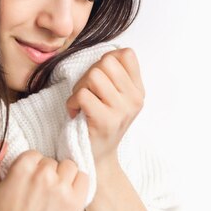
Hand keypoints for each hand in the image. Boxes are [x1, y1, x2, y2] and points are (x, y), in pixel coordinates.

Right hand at [0, 142, 88, 210]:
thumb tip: (3, 143)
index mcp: (21, 169)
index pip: (34, 155)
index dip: (30, 168)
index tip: (28, 181)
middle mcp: (43, 175)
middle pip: (51, 161)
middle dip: (45, 173)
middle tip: (39, 191)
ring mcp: (61, 188)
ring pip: (69, 166)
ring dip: (62, 176)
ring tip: (54, 191)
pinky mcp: (75, 202)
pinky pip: (84, 178)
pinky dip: (77, 184)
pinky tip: (66, 194)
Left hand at [65, 47, 144, 165]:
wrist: (97, 158)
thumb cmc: (100, 122)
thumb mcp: (116, 97)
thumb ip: (116, 74)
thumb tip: (111, 52)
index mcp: (138, 90)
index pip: (126, 54)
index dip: (107, 61)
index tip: (102, 80)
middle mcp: (134, 99)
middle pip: (106, 62)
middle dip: (89, 74)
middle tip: (88, 93)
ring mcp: (121, 111)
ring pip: (93, 76)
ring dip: (80, 88)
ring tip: (82, 103)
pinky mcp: (105, 121)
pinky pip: (82, 95)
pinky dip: (72, 103)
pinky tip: (76, 113)